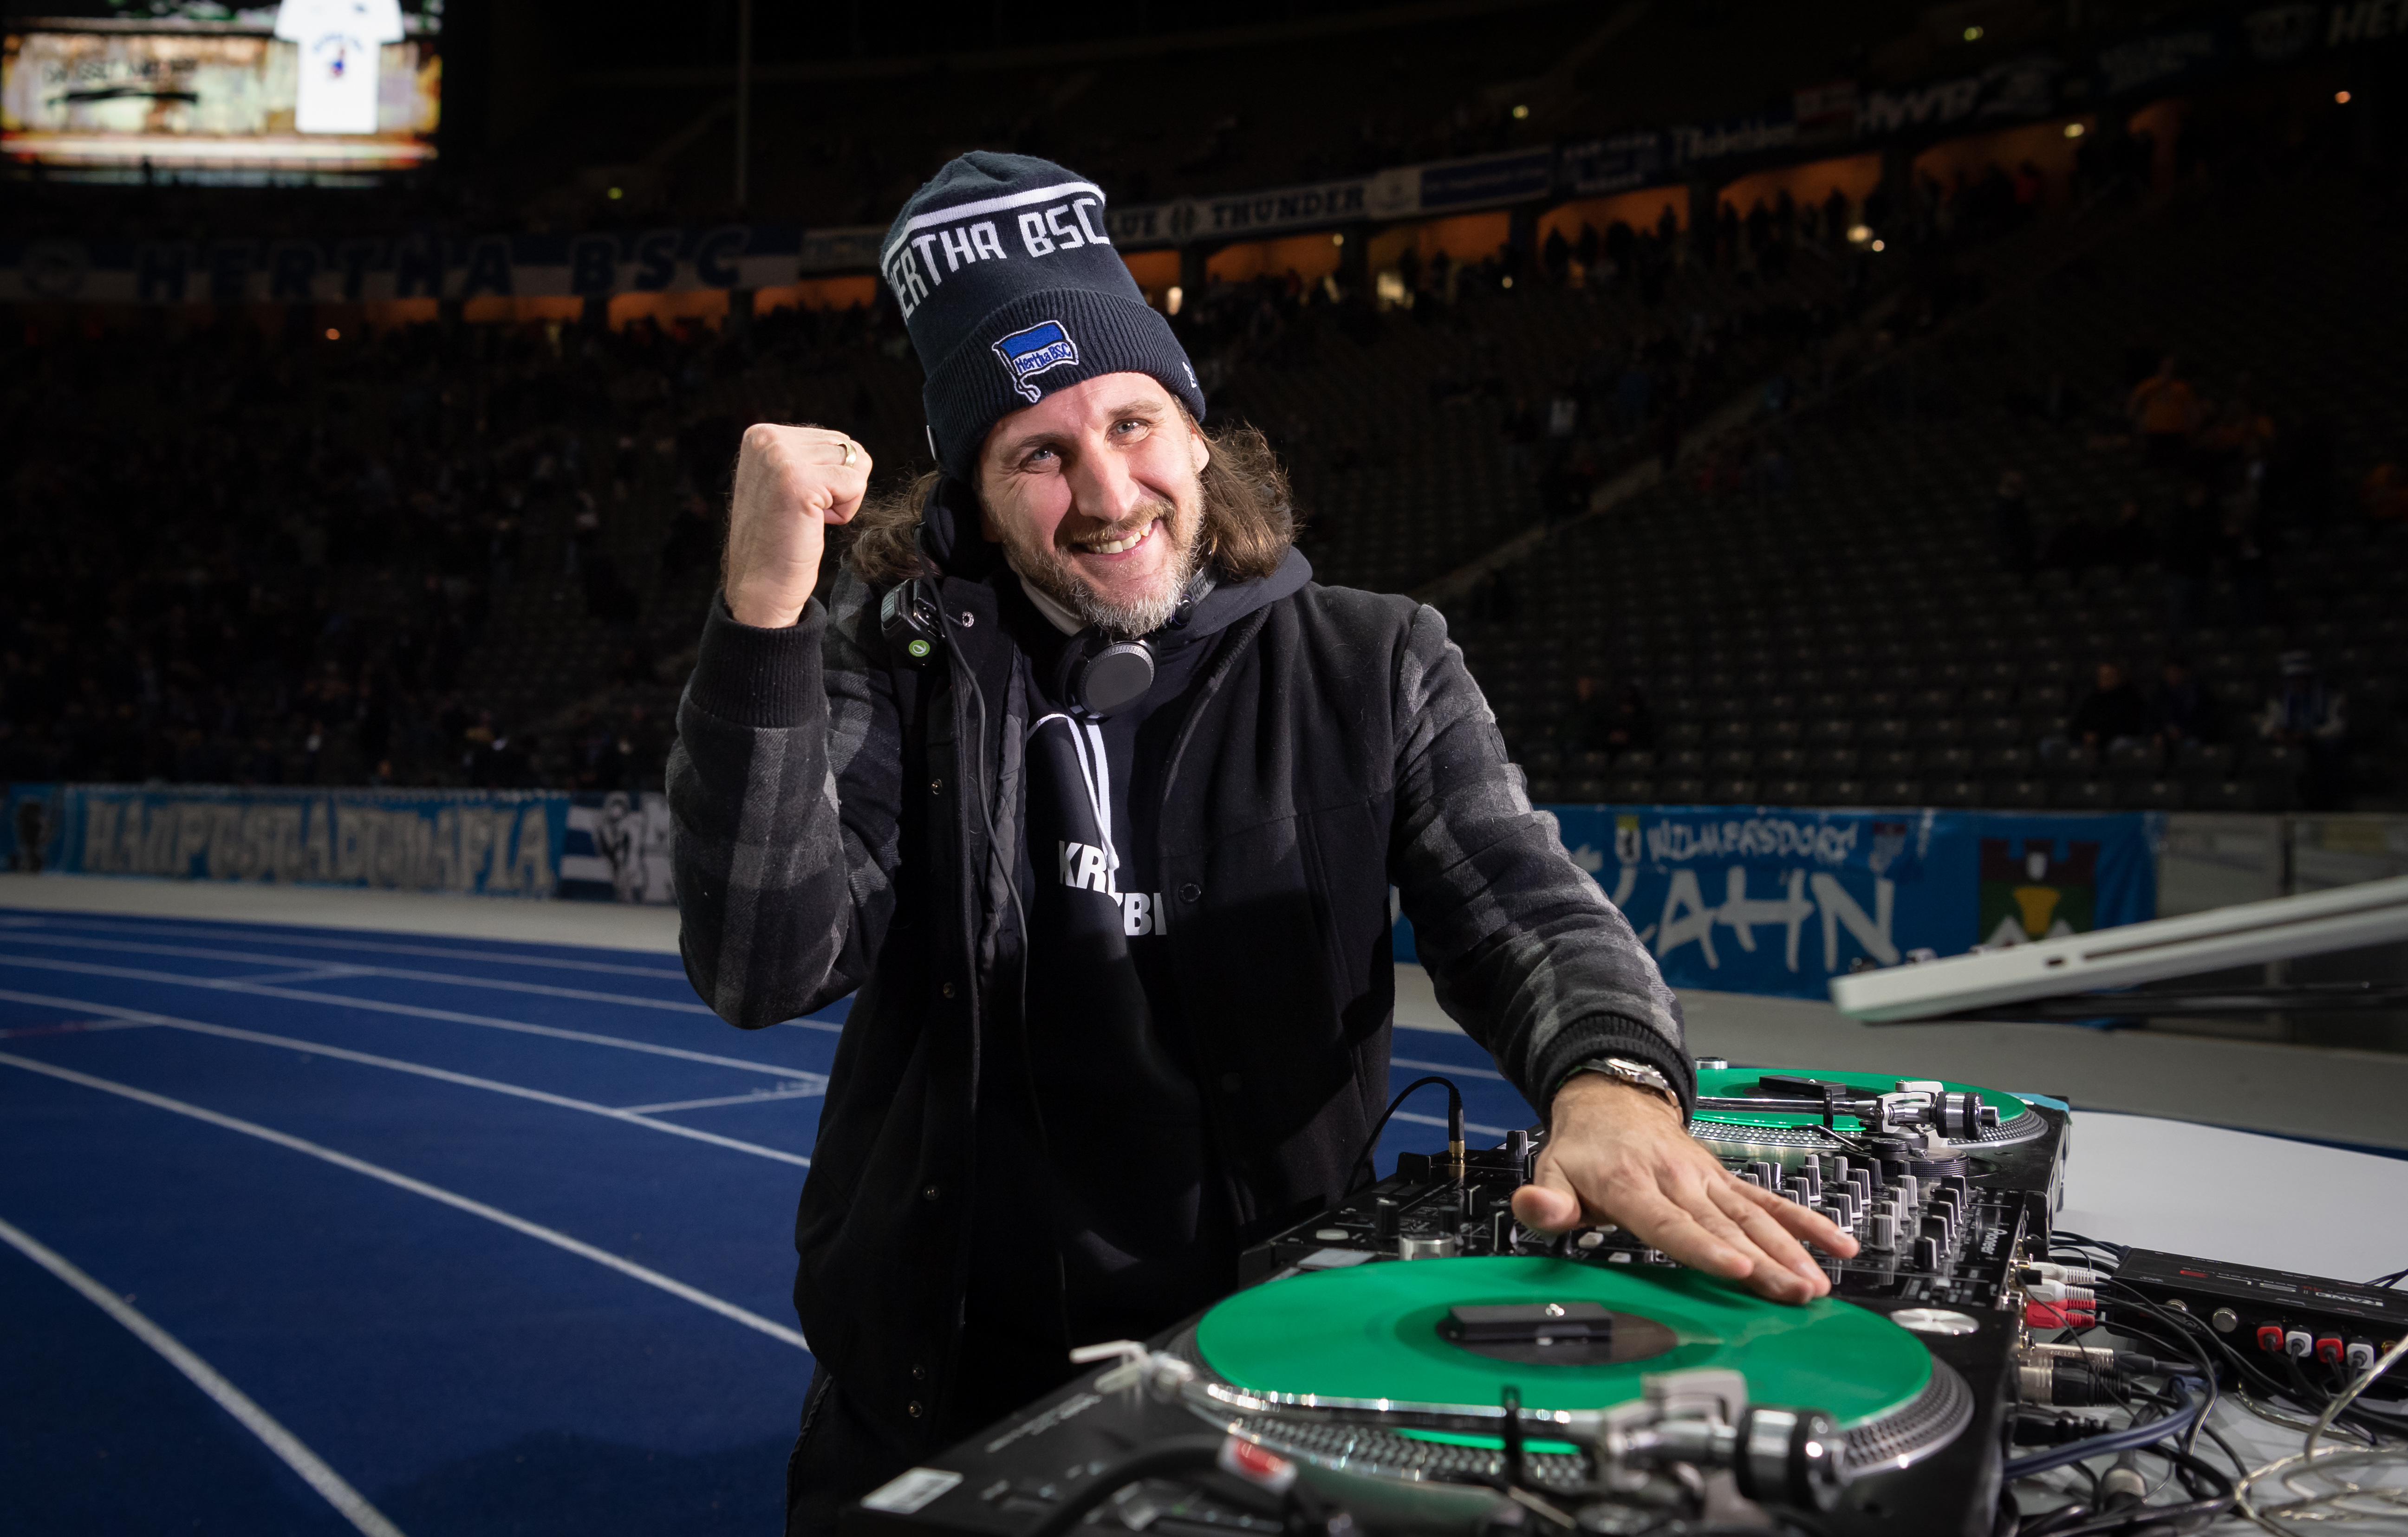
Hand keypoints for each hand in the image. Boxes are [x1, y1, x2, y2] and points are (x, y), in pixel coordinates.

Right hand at [723, 424, 871, 627]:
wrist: (760, 585)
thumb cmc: (778, 539)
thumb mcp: (784, 480)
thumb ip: (808, 456)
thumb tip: (852, 447)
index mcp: (761, 435)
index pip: (832, 438)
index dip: (830, 476)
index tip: (797, 501)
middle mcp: (766, 440)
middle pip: (847, 447)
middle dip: (839, 485)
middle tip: (804, 513)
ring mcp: (780, 459)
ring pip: (854, 463)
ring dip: (842, 498)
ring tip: (808, 518)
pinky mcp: (799, 482)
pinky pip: (854, 484)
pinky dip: (845, 511)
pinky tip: (814, 524)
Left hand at [1511, 1074, 1857, 1303]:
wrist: (1611, 1099)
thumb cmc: (1583, 1149)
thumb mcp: (1551, 1170)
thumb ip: (1546, 1200)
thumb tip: (1537, 1210)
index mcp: (1631, 1184)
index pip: (1672, 1224)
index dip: (1706, 1248)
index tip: (1739, 1269)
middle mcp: (1676, 1180)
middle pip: (1724, 1226)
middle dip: (1765, 1261)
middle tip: (1797, 1291)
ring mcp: (1706, 1179)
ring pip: (1753, 1216)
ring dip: (1790, 1250)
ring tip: (1818, 1283)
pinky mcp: (1724, 1180)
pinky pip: (1767, 1200)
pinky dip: (1804, 1222)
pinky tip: (1836, 1245)